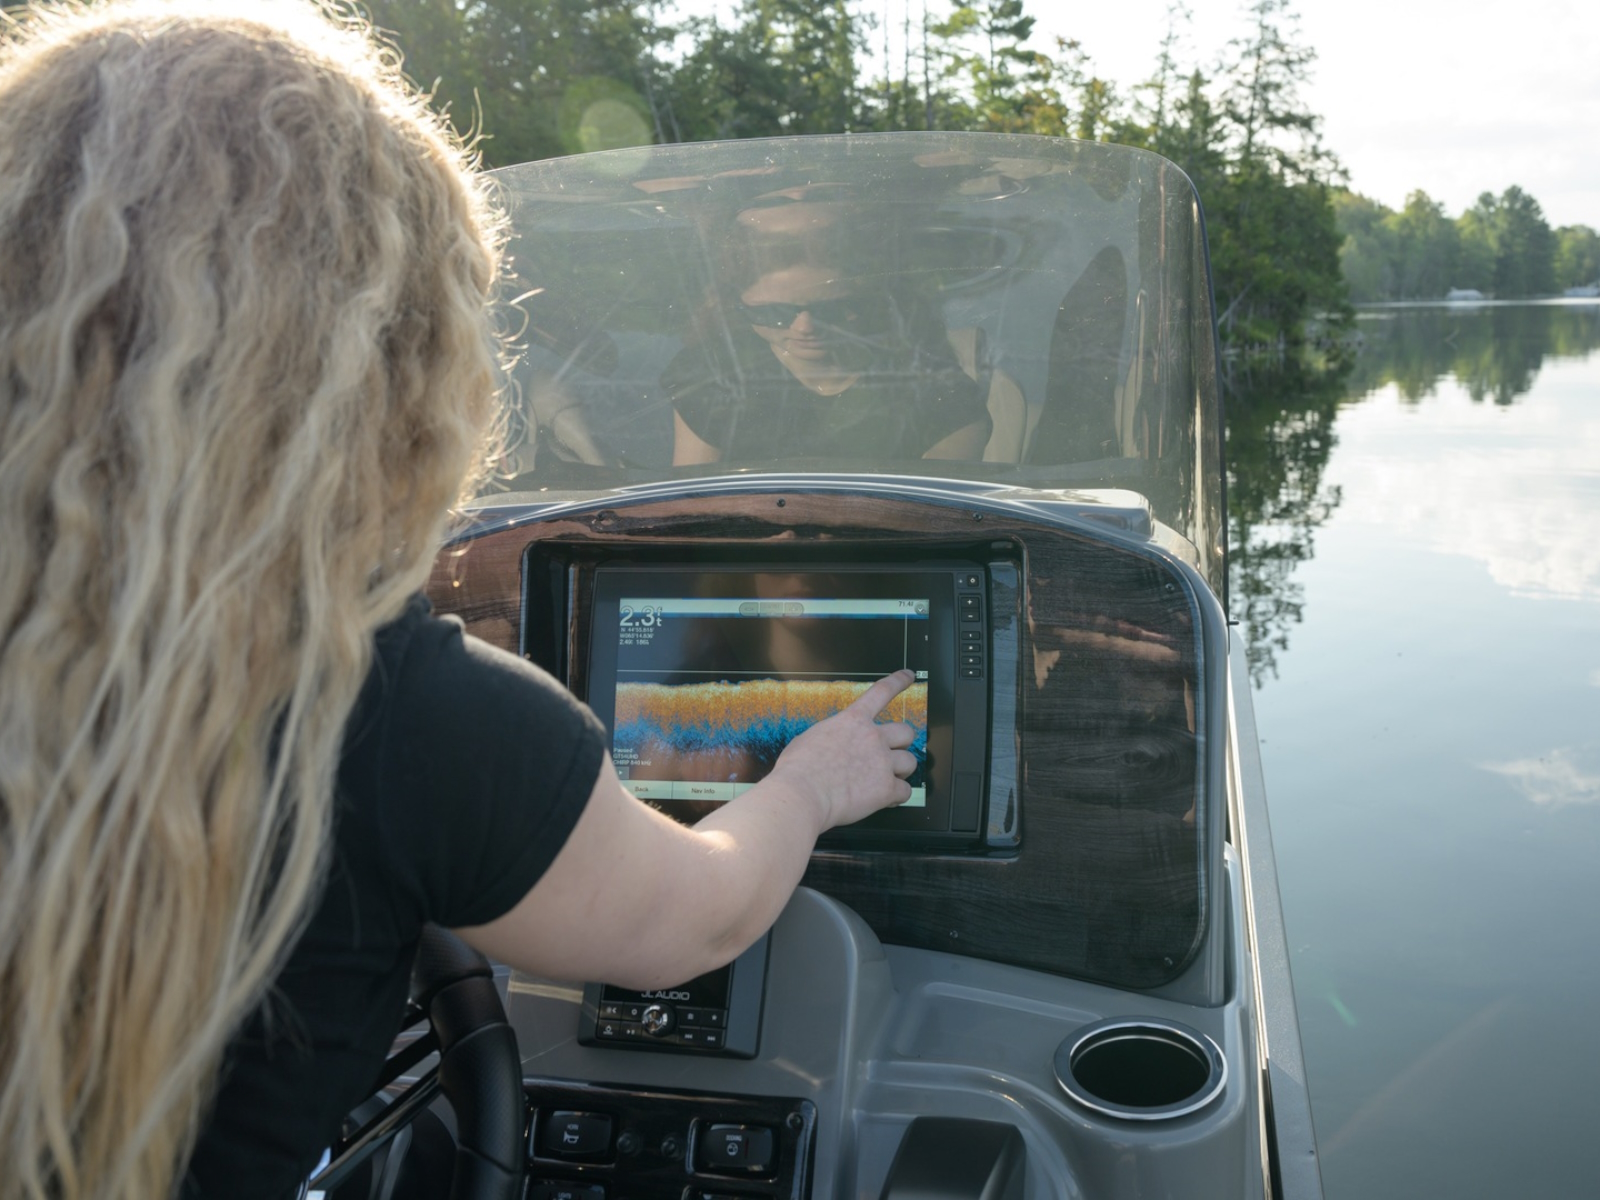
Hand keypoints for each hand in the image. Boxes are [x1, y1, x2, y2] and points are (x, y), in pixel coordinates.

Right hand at [765, 670, 919, 829]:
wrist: (801, 794)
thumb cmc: (798, 769)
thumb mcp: (811, 738)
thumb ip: (832, 737)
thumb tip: (833, 745)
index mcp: (852, 721)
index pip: (881, 692)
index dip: (899, 681)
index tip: (909, 676)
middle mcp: (872, 737)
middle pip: (906, 732)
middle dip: (902, 743)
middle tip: (892, 753)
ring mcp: (882, 762)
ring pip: (910, 762)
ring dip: (901, 771)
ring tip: (887, 780)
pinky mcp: (886, 788)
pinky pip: (905, 791)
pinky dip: (897, 796)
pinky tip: (886, 799)